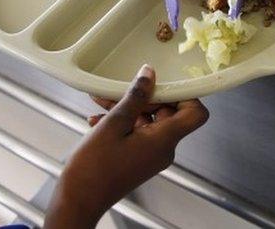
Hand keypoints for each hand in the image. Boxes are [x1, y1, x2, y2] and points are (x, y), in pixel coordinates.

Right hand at [45, 65, 208, 228]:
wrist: (78, 200)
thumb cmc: (94, 168)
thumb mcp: (114, 124)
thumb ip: (136, 96)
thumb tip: (149, 75)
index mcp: (164, 141)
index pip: (196, 113)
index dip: (185, 95)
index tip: (163, 83)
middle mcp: (163, 149)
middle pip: (168, 113)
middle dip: (144, 98)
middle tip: (120, 90)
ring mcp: (151, 155)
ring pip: (148, 121)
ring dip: (127, 108)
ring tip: (102, 102)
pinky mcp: (138, 159)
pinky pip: (137, 133)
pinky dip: (122, 123)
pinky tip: (98, 119)